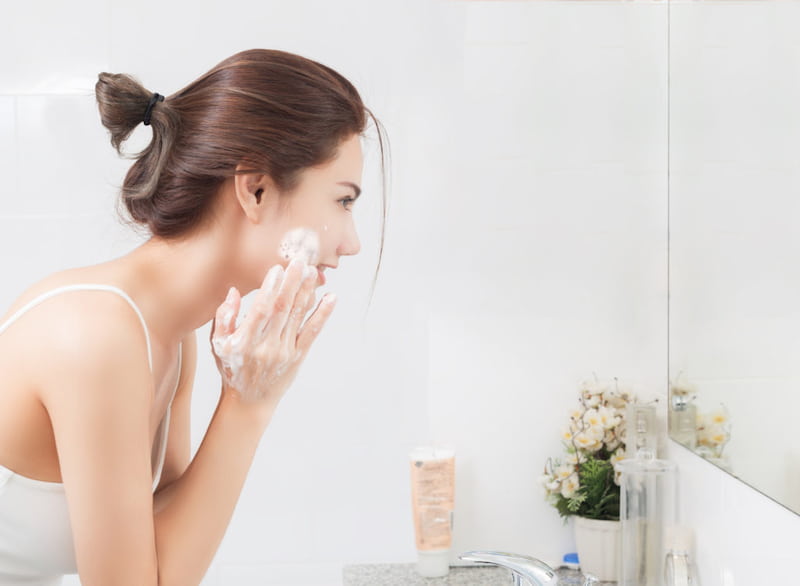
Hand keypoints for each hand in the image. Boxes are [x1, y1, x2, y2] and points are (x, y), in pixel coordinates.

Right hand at [210, 258, 336, 404]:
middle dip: (292, 284)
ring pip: (297, 318)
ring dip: (307, 293)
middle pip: (282, 310)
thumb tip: (233, 291)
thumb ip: (223, 318)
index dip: (269, 289)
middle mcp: (265, 347)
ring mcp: (284, 352)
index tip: (277, 268)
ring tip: (314, 272)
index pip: (260, 311)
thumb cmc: (232, 368)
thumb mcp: (218, 345)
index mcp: (244, 341)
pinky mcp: (297, 357)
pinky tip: (331, 298)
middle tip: (300, 261)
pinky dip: (322, 315)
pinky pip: (312, 333)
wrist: (249, 401)